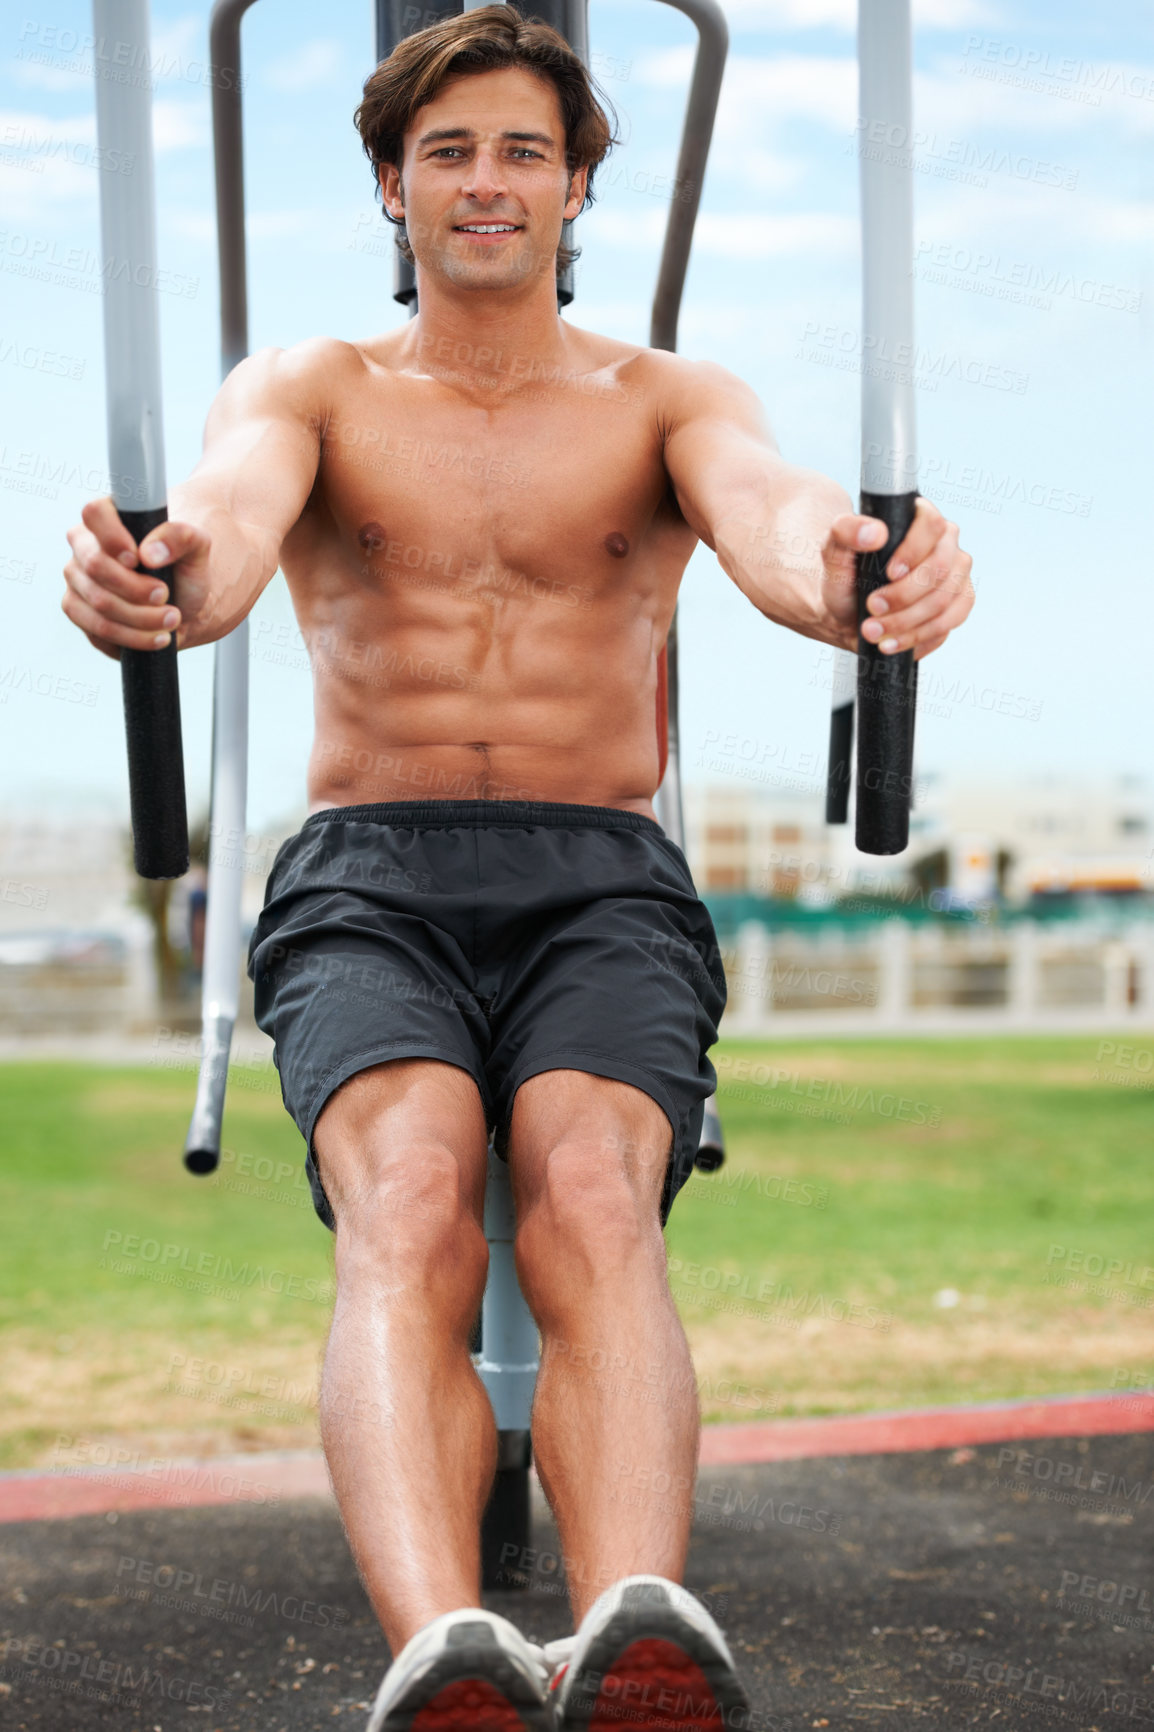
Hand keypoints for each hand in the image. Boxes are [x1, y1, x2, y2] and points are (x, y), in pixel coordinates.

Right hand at [62, 496, 210, 659]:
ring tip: (171, 619)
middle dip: (137, 588)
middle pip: (96, 566)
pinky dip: (133, 637)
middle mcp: (85, 546)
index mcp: (109, 518)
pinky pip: (98, 629)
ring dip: (141, 617)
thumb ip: (181, 537)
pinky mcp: (78, 611)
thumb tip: (150, 553)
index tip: (139, 559)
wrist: (183, 605)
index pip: (94, 513)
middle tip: (165, 595)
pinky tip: (158, 636)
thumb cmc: (184, 570)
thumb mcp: (197, 548)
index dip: (113, 537)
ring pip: (100, 602)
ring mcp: (77, 580)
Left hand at [821, 497, 973, 657]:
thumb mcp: (833, 552)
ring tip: (873, 630)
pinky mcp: (958, 606)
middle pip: (939, 569)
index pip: (932, 524)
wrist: (847, 614)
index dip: (913, 551)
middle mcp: (945, 544)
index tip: (889, 573)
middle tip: (872, 607)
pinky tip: (890, 642)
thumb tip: (876, 532)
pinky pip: (946, 625)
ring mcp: (956, 576)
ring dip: (905, 622)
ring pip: (942, 601)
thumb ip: (845, 532)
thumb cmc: (845, 579)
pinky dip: (915, 638)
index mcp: (919, 519)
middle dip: (903, 596)